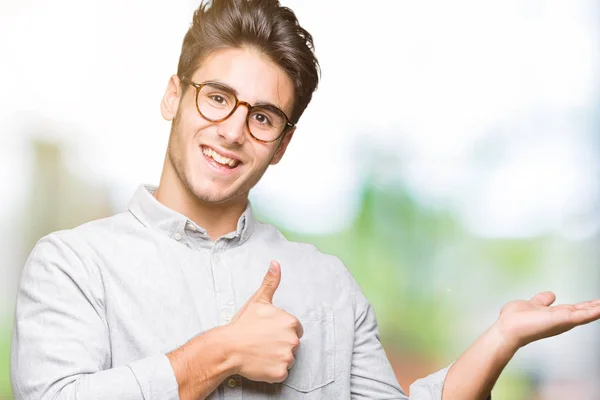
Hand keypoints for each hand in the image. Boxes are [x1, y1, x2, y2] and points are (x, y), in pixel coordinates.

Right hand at [226, 260, 302, 382]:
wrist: (228, 347)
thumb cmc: (242, 324)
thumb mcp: (258, 300)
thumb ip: (271, 282)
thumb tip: (276, 263)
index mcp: (290, 322)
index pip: (295, 328)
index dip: (281, 330)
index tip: (268, 332)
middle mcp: (292, 340)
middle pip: (292, 344)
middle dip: (280, 344)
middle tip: (262, 342)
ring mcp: (287, 357)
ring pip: (288, 359)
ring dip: (277, 357)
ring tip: (260, 352)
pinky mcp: (280, 373)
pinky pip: (281, 373)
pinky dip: (272, 371)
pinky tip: (261, 363)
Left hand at [496, 291, 599, 350]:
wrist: (508, 328)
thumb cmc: (515, 319)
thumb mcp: (533, 304)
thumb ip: (542, 300)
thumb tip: (552, 295)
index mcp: (556, 314)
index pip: (576, 309)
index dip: (588, 305)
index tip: (599, 302)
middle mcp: (562, 319)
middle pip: (585, 311)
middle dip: (597, 307)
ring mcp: (564, 320)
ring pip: (588, 313)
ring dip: (598, 308)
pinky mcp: (564, 320)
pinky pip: (583, 315)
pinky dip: (595, 312)